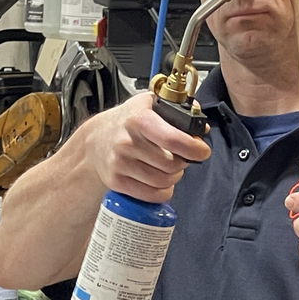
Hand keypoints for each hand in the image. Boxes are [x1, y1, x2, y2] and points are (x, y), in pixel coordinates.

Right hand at [84, 93, 210, 202]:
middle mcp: (127, 142)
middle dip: (183, 163)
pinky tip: (162, 183)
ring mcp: (120, 164)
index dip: (193, 148)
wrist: (96, 139)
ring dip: (173, 178)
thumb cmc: (127, 122)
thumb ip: (177, 111)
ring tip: (170, 169)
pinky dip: (163, 192)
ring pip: (163, 181)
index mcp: (139, 119)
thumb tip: (201, 128)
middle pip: (171, 164)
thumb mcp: (149, 105)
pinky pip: (151, 195)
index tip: (202, 151)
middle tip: (180, 158)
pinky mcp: (116, 181)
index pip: (172, 139)